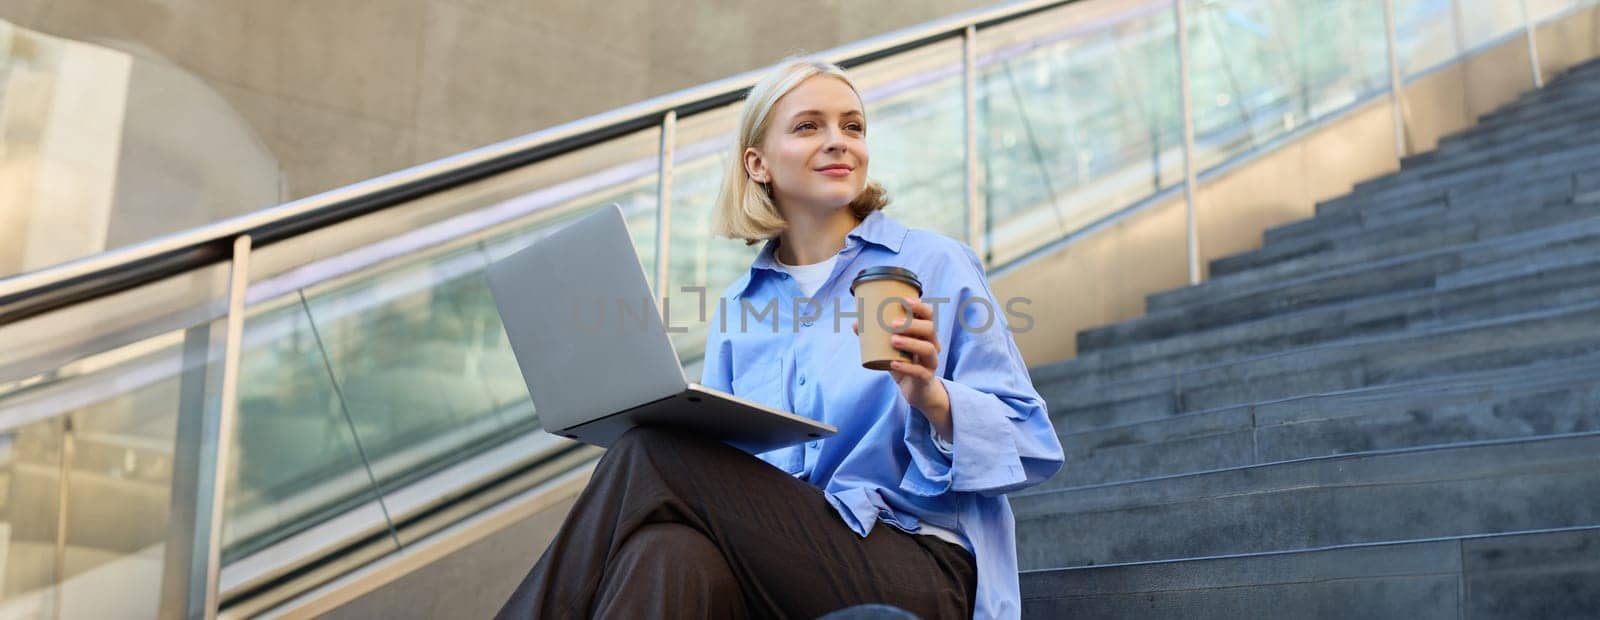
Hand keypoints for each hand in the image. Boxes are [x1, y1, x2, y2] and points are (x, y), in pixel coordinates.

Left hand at [853, 300, 950, 424]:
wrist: (915, 389)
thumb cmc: (903, 361)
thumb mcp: (890, 347)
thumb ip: (876, 336)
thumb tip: (856, 324)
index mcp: (925, 333)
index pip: (929, 315)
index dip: (919, 306)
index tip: (904, 301)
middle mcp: (933, 344)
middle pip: (930, 329)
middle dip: (912, 325)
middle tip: (892, 324)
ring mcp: (931, 362)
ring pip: (928, 349)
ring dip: (911, 343)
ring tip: (893, 341)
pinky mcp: (926, 378)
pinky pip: (920, 372)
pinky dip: (907, 367)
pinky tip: (894, 363)